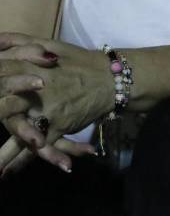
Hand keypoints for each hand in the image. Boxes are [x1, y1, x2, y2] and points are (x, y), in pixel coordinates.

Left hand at [0, 33, 107, 174]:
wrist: (112, 80)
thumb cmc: (79, 62)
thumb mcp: (50, 44)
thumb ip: (19, 41)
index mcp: (30, 69)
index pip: (0, 74)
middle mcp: (35, 92)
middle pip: (3, 106)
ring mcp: (45, 112)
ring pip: (16, 131)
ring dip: (2, 152)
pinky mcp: (57, 128)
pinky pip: (38, 148)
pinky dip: (22, 162)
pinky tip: (6, 174)